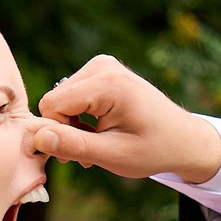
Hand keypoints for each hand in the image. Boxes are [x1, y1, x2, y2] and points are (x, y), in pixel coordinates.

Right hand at [32, 54, 220, 182]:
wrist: (183, 139)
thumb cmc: (154, 149)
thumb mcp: (113, 155)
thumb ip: (73, 145)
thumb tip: (37, 137)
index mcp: (108, 83)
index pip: (52, 105)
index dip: (59, 133)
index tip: (81, 154)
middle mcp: (103, 65)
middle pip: (54, 100)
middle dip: (66, 130)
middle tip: (92, 152)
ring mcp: (102, 65)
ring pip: (60, 99)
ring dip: (74, 125)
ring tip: (100, 141)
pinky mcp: (102, 70)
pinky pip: (71, 94)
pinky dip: (80, 116)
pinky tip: (101, 129)